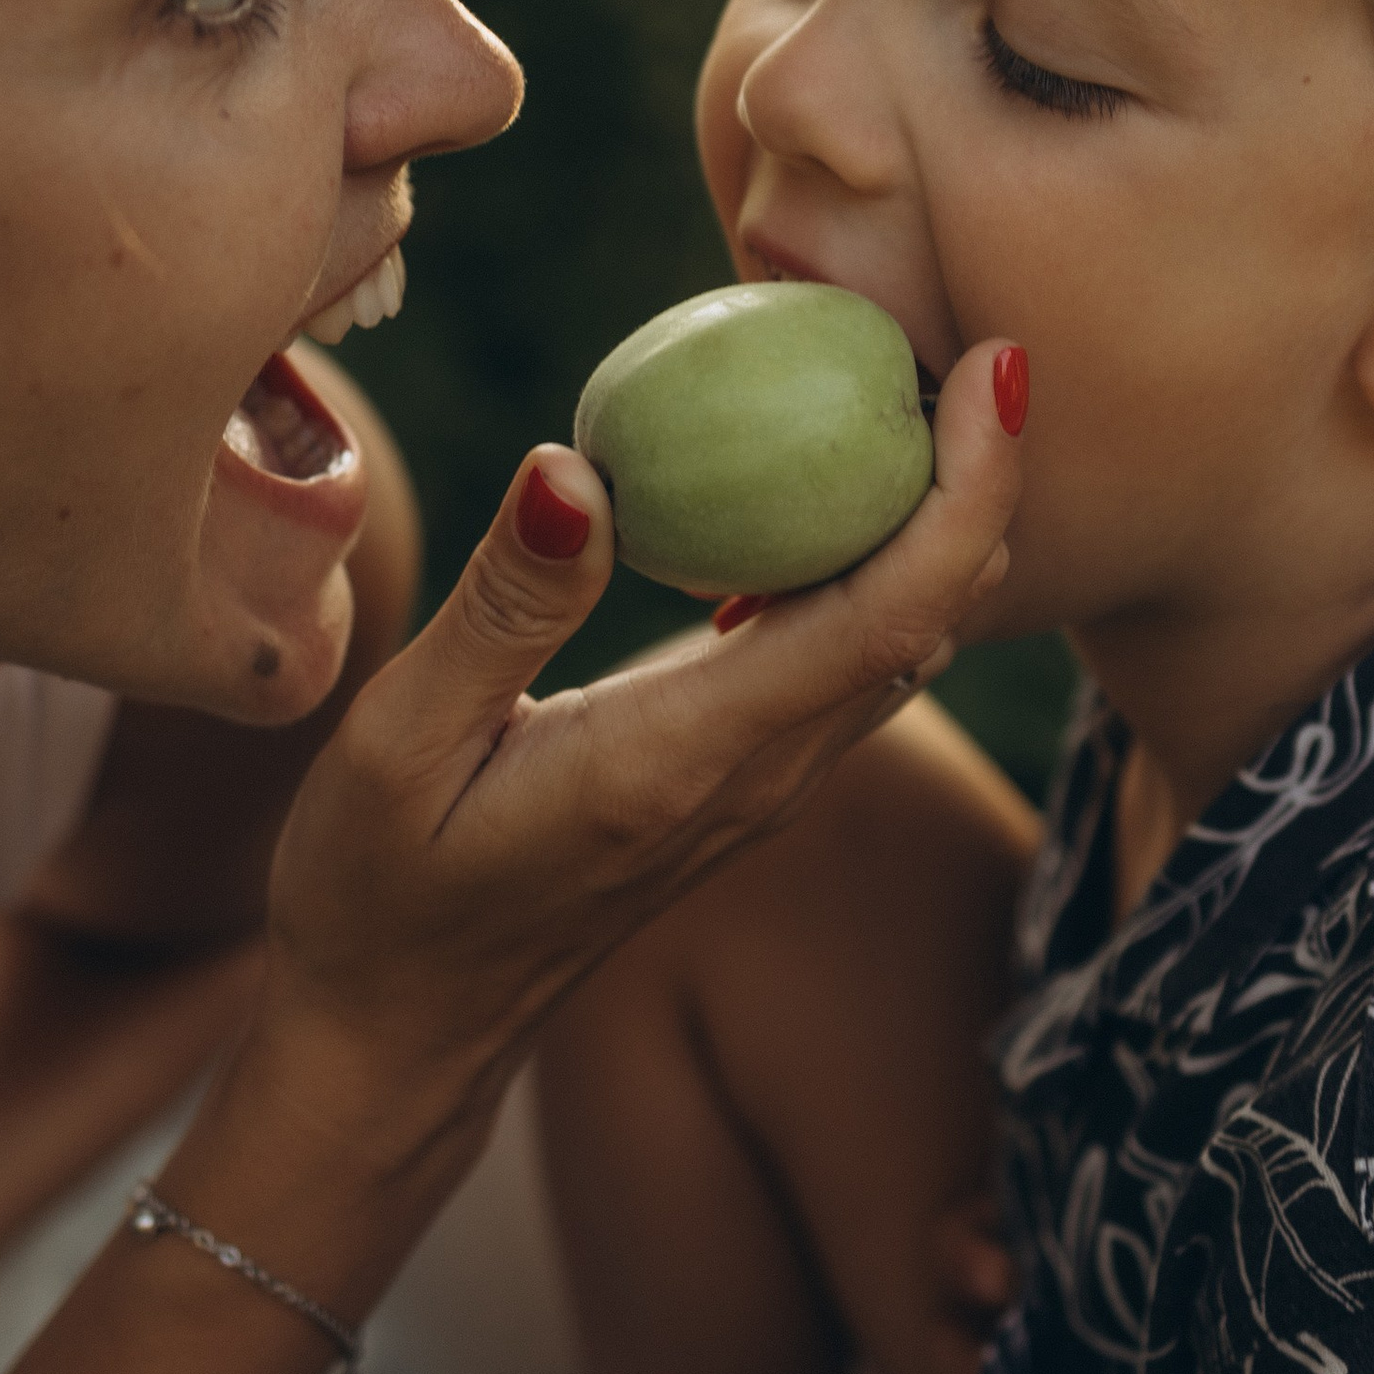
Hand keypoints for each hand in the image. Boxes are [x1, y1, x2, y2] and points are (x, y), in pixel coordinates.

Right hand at [209, 342, 1024, 1216]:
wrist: (398, 1033)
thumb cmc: (375, 890)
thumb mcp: (402, 740)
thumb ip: (505, 606)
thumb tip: (578, 466)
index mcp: (686, 756)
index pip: (885, 614)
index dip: (966, 489)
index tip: (999, 365)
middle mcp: (756, 778)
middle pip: (927, 616)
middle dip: (977, 477)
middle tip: (962, 340)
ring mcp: (759, 791)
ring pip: (900, 641)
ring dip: (931, 520)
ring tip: (905, 388)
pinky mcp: (741, 786)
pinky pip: (844, 662)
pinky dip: (866, 564)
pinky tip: (807, 490)